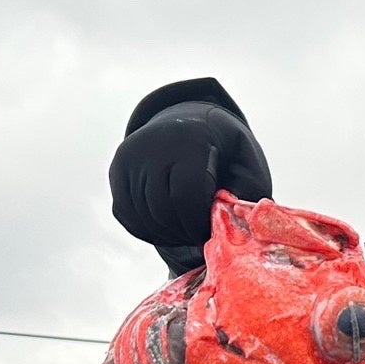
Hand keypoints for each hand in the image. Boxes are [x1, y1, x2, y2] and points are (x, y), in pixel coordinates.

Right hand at [109, 99, 270, 249]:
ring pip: (142, 215)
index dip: (198, 224)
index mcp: (190, 140)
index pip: (185, 195)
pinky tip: (170, 228)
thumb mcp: (248, 167)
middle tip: (200, 239)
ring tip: (189, 234)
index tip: (211, 233)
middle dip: (184, 233)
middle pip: (161, 209)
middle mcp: (152, 145)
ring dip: (167, 236)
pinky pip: (126, 215)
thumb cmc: (228, 154)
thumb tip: (232, 224)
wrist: (196, 125)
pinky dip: (149, 231)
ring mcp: (130, 158)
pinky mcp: (117, 171)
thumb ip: (245, 195)